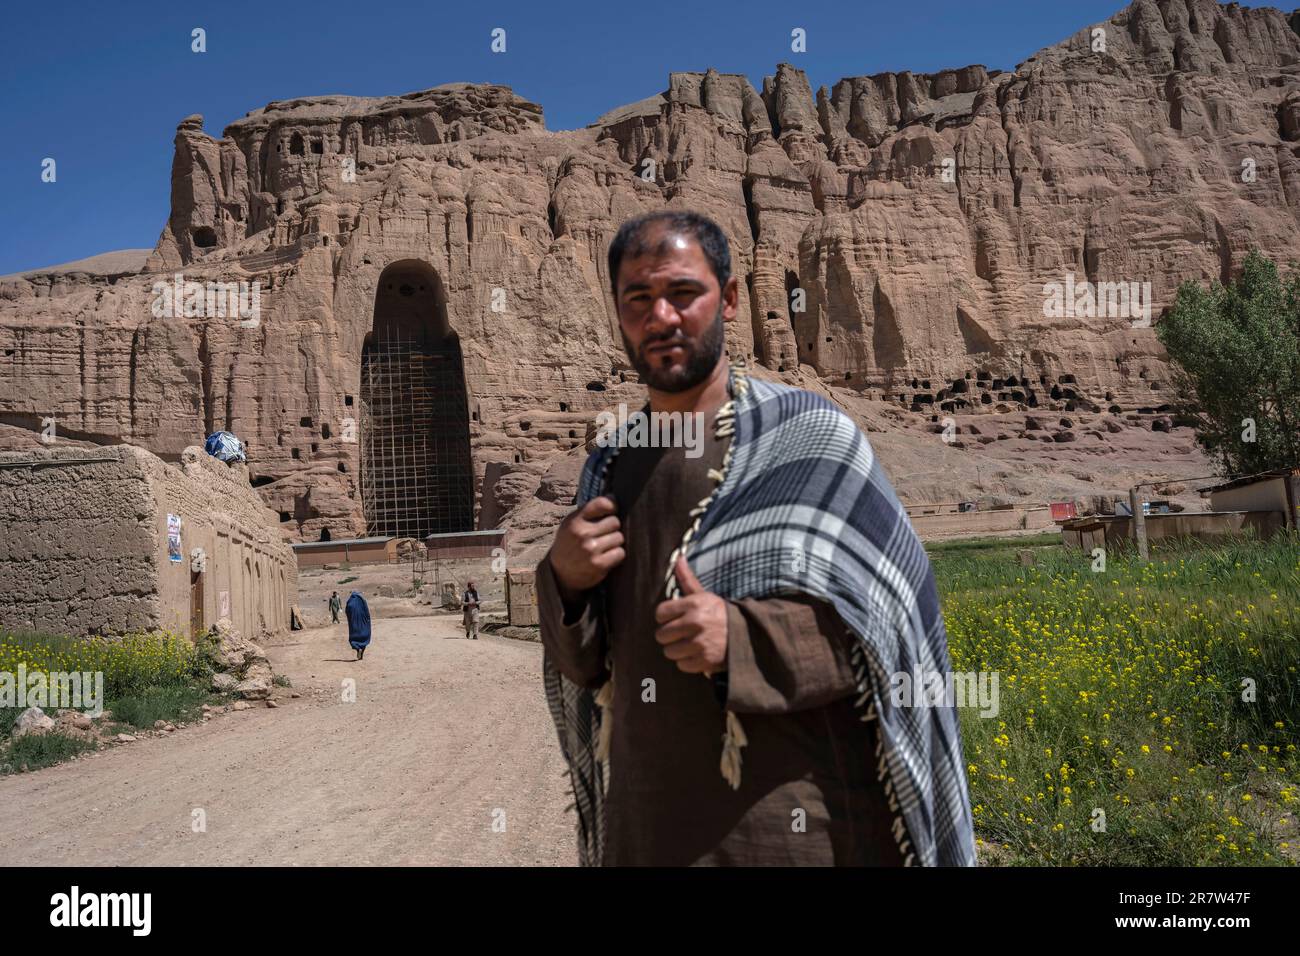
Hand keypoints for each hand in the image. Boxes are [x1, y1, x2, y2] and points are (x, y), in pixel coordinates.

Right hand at [548, 495, 625, 600]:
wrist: (560, 572)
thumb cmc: (570, 543)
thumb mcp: (572, 523)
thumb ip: (590, 511)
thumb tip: (614, 497)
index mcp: (575, 520)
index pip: (602, 504)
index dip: (612, 506)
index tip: (612, 510)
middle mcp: (582, 534)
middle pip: (615, 522)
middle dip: (613, 527)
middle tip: (605, 533)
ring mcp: (591, 550)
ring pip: (619, 537)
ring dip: (615, 542)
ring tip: (604, 546)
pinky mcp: (599, 565)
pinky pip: (620, 553)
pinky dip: (616, 554)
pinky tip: (607, 556)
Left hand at [654, 555, 727, 674]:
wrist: (746, 635)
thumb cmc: (720, 614)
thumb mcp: (705, 595)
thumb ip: (687, 579)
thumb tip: (678, 558)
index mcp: (694, 604)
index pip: (660, 613)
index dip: (665, 617)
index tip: (674, 618)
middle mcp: (696, 623)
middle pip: (661, 635)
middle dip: (669, 635)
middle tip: (681, 633)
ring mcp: (700, 643)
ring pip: (669, 651)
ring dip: (677, 650)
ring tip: (689, 644)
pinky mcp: (704, 661)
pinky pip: (681, 664)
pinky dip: (688, 662)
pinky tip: (697, 654)